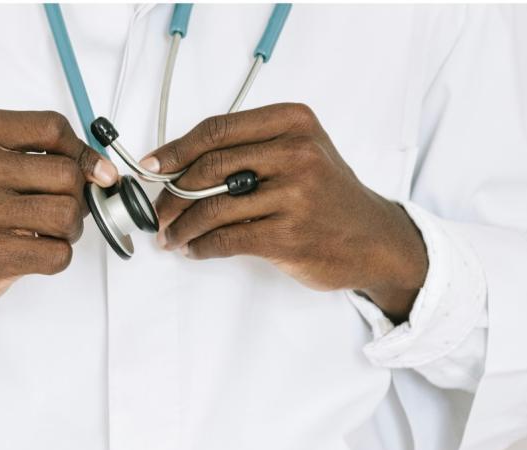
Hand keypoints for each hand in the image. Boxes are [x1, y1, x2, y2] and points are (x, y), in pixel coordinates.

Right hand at [0, 110, 117, 346]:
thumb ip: (47, 155)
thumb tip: (104, 172)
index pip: (53, 126)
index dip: (81, 151)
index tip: (88, 170)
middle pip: (67, 173)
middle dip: (77, 196)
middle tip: (58, 208)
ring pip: (68, 214)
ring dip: (70, 229)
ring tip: (47, 231)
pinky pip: (58, 254)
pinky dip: (57, 256)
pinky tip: (35, 252)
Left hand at [143, 103, 427, 322]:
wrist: (374, 238)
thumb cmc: (329, 195)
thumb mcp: (301, 152)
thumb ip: (250, 149)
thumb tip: (179, 165)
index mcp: (293, 123)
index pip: (217, 130)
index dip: (175, 149)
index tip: (151, 166)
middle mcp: (296, 153)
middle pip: (208, 167)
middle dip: (172, 192)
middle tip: (157, 210)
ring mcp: (295, 196)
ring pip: (212, 207)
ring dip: (181, 226)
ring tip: (170, 235)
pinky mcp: (289, 236)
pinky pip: (226, 239)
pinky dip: (201, 247)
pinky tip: (193, 249)